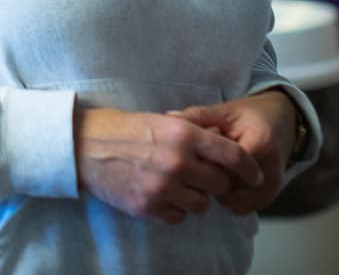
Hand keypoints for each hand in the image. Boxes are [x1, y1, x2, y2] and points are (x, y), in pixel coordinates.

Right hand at [72, 102, 262, 224]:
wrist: (83, 145)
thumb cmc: (121, 128)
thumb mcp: (161, 121)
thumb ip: (192, 134)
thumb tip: (221, 146)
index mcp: (184, 134)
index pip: (233, 155)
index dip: (249, 167)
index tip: (254, 174)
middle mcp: (178, 162)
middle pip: (220, 184)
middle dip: (217, 183)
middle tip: (205, 178)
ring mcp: (163, 187)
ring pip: (202, 205)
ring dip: (196, 197)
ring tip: (179, 186)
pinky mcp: (148, 207)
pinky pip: (179, 217)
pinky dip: (175, 209)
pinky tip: (163, 196)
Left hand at [170, 91, 295, 213]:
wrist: (281, 123)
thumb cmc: (250, 116)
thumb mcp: (225, 110)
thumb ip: (199, 116)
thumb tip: (170, 117)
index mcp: (260, 144)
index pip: (225, 165)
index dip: (205, 161)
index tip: (195, 152)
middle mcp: (270, 170)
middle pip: (227, 186)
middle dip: (208, 177)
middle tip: (200, 163)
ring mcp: (271, 187)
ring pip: (232, 201)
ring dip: (217, 190)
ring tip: (212, 170)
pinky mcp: (269, 198)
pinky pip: (240, 208)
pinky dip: (227, 198)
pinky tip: (221, 181)